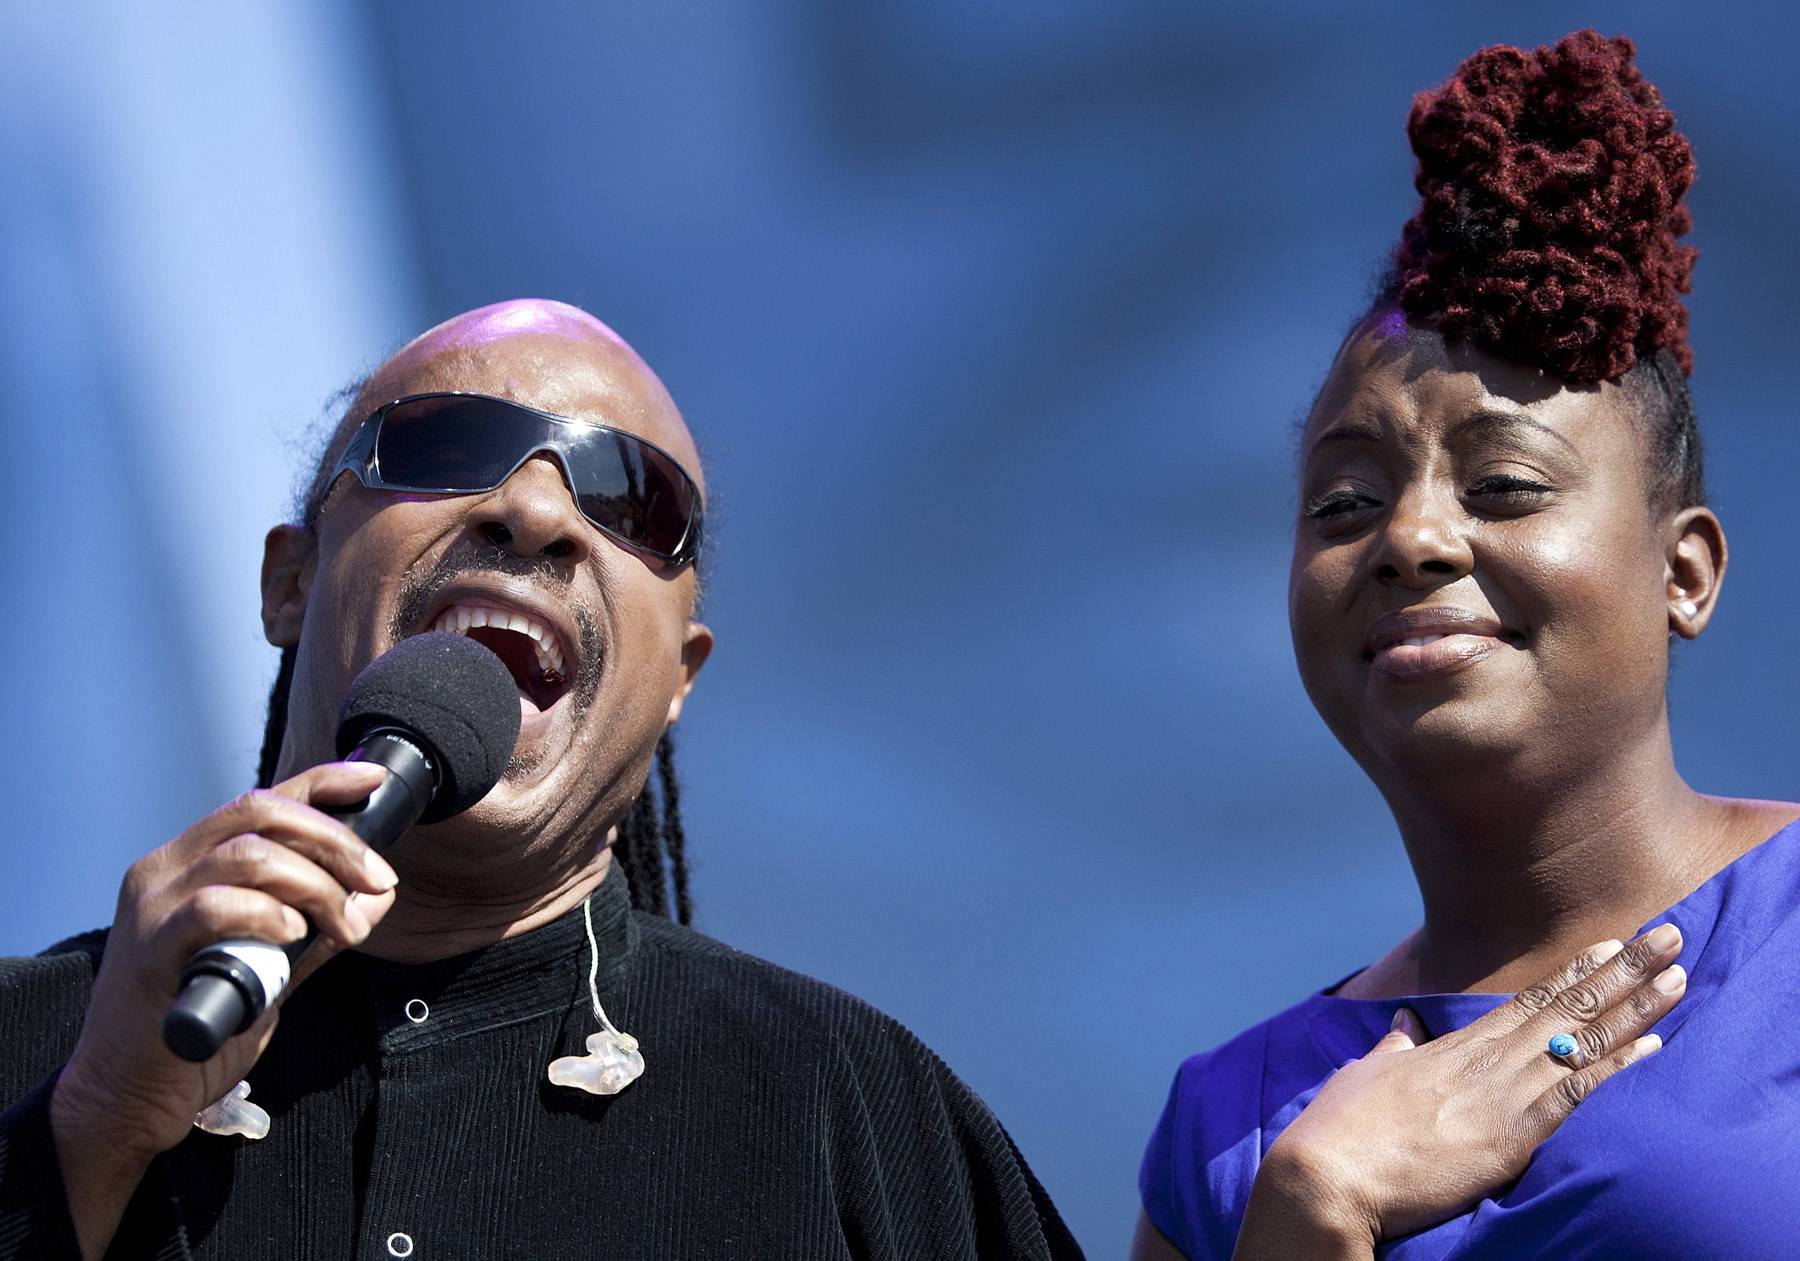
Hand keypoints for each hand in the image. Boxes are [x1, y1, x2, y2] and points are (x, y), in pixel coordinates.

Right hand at [49, 762, 397, 1194]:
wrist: (127, 1095)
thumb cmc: (198, 1025)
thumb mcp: (271, 967)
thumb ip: (320, 931)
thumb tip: (378, 898)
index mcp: (190, 863)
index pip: (262, 800)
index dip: (323, 782)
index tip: (372, 781)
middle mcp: (166, 869)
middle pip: (261, 813)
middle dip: (335, 840)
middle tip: (378, 879)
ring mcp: (153, 906)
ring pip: (248, 854)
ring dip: (315, 884)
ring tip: (345, 925)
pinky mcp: (150, 949)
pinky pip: (213, 906)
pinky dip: (266, 912)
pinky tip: (294, 933)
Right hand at [1234, 926, 1684, 1255]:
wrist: (1330, 1174)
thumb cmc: (1341, 1130)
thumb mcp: (1367, 1077)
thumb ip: (1394, 1049)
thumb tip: (1404, 1026)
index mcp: (1454, 1048)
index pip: (1528, 1002)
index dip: (1574, 973)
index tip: (1611, 945)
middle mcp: (1486, 1062)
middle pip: (1566, 1008)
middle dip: (1620, 972)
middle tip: (1666, 937)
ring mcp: (1501, 1095)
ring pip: (1581, 1041)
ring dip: (1632, 1008)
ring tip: (1674, 977)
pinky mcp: (1511, 1135)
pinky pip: (1576, 1092)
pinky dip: (1616, 1066)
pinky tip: (1650, 1045)